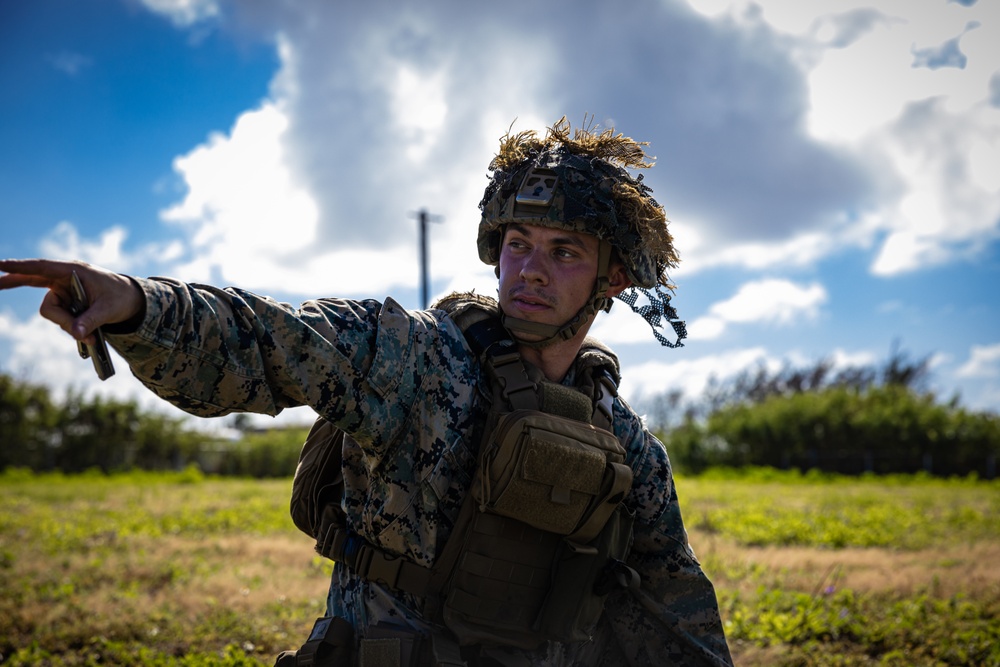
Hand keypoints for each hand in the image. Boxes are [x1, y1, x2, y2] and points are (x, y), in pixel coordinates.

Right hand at [0, 259, 144, 344]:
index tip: (0, 264)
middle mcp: (63, 279)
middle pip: (35, 285)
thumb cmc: (121, 297)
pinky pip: (59, 318)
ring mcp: (63, 292)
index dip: (20, 267)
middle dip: (13, 282)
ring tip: (92, 336)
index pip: (42, 268)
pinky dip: (70, 328)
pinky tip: (88, 337)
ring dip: (67, 325)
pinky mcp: (65, 303)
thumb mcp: (109, 309)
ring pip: (52, 312)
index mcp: (73, 271)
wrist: (131, 301)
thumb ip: (91, 320)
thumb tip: (77, 335)